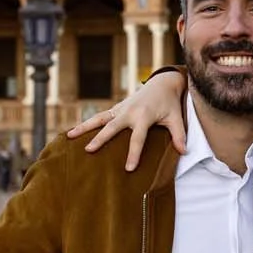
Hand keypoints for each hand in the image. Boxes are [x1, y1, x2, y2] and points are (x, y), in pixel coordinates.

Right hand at [65, 68, 187, 169]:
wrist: (162, 83)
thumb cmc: (169, 103)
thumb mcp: (176, 118)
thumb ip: (179, 135)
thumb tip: (184, 152)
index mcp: (143, 116)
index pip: (138, 138)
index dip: (134, 153)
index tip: (129, 169)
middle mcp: (128, 112)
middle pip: (112, 127)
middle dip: (100, 139)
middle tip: (89, 150)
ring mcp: (120, 109)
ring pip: (99, 119)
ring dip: (84, 127)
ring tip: (69, 136)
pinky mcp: (116, 109)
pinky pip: (99, 117)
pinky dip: (87, 123)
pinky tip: (74, 132)